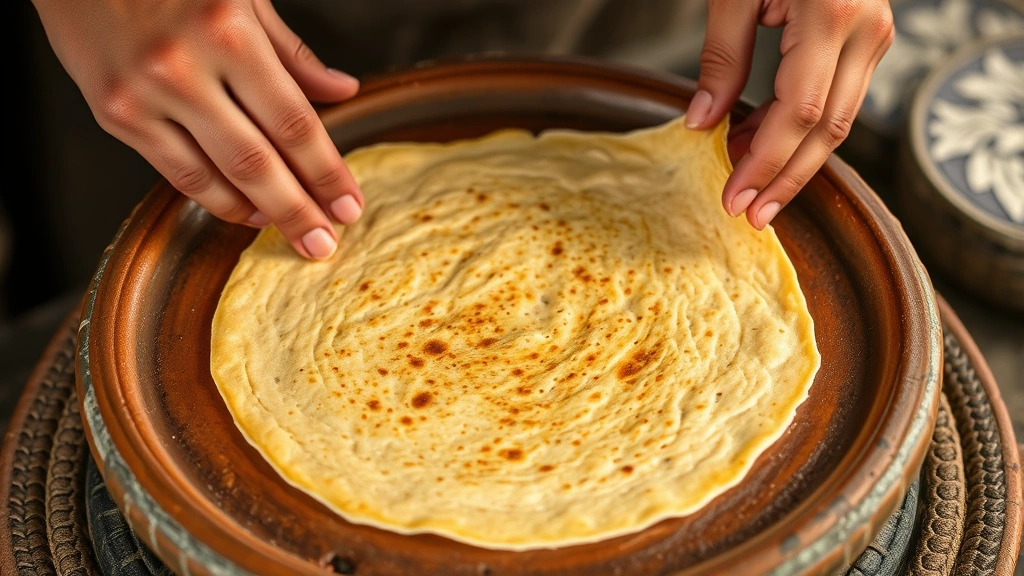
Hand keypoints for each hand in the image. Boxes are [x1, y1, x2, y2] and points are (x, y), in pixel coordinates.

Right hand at [31, 0, 364, 259]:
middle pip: (258, 161)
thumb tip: (341, 91)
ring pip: (215, 176)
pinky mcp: (113, 113)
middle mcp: (184, 67)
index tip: (348, 204)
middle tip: (324, 243)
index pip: (293, 122)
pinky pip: (175, 172)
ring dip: (259, 212)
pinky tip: (245, 210)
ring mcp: (144, 95)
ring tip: (290, 231)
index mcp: (228, 32)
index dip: (326, 171)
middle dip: (299, 210)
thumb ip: (292, 52)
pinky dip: (214, 198)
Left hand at [686, 0, 893, 228]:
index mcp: (832, 15)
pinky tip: (768, 146)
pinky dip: (804, 130)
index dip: (765, 162)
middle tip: (748, 214)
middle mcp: (866, 30)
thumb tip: (700, 124)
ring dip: (796, 163)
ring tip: (756, 191)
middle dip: (785, 179)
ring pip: (840, 121)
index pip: (797, 112)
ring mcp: (876, 34)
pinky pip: (840, 99)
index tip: (733, 197)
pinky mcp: (871, 37)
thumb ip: (719, 57)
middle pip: (827, 130)